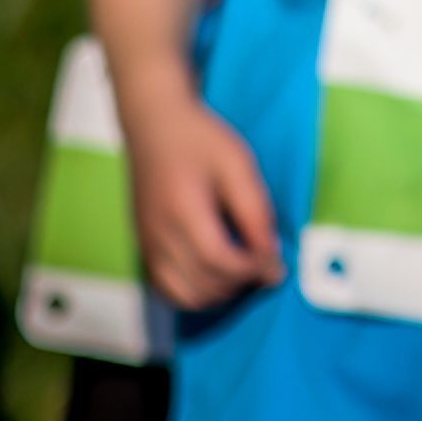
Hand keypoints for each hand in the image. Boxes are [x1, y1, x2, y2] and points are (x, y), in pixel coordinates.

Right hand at [130, 86, 281, 310]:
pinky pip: (167, 287)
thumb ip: (255, 211)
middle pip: (201, 283)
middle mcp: (157, 234)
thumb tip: (270, 254)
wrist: (155, 125)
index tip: (278, 266)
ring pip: (183, 294)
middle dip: (240, 283)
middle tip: (266, 267)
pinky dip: (195, 292)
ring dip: (219, 293)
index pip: (218, 260)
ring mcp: (146, 244)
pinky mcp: (143, 247)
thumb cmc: (200, 140)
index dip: (252, 270)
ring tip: (244, 271)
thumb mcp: (238, 165)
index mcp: (181, 210)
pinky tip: (219, 274)